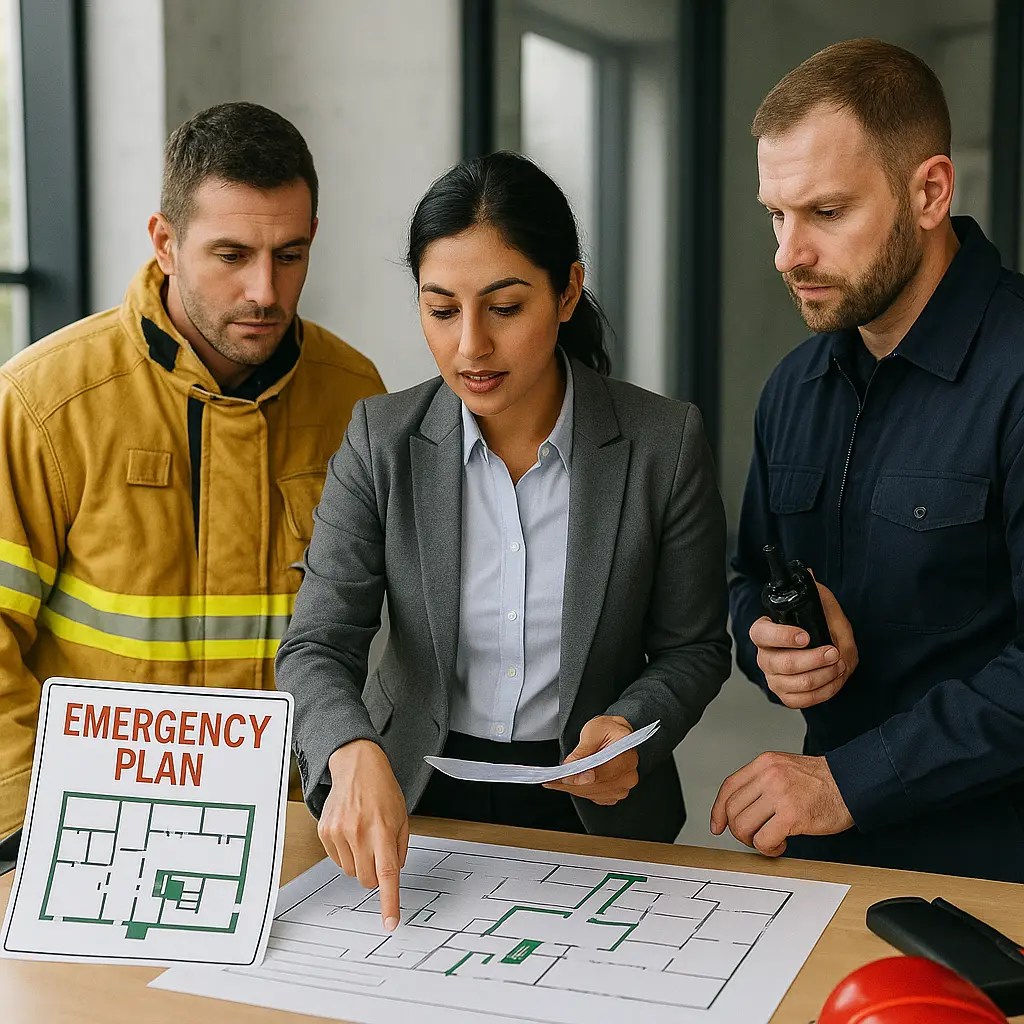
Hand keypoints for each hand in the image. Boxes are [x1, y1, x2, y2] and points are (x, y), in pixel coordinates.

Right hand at [320, 740, 408, 931]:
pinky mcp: (325, 832)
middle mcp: (359, 832)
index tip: (390, 922)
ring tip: (364, 836)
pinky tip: (350, 832)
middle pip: (367, 879)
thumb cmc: (382, 790)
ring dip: (359, 862)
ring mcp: (339, 832)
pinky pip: (336, 860)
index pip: (387, 873)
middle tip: (378, 853)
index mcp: (383, 830)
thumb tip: (393, 874)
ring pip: (351, 872)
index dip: (389, 901)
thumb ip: (399, 848)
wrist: (357, 766)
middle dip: (375, 874)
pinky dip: (345, 853)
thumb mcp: (402, 817)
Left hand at [542, 715, 638, 805]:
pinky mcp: (616, 793)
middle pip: (596, 786)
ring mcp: (624, 786)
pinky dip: (581, 791)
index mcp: (627, 755)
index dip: (581, 777)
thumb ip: (582, 750)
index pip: (603, 772)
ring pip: (593, 793)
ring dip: (574, 788)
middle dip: (572, 783)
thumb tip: (570, 767)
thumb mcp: (592, 731)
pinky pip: (595, 797)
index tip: (564, 778)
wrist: (616, 733)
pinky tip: (570, 784)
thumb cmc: (607, 729)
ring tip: (557, 781)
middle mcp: (629, 774)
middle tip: (552, 780)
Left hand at [709, 751, 853, 855]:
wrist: (852, 784)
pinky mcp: (792, 815)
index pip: (728, 787)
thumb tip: (740, 808)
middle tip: (754, 837)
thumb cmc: (822, 782)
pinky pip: (763, 840)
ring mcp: (779, 794)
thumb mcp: (785, 768)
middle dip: (739, 830)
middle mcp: (768, 775)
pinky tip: (780, 846)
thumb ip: (762, 782)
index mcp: (764, 763)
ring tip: (769, 841)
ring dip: (753, 841)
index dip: (718, 810)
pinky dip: (768, 849)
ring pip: (743, 826)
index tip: (718, 825)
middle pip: (732, 809)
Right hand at [750, 577, 857, 707]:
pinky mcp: (786, 696)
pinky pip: (801, 700)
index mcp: (766, 632)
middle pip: (780, 663)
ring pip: (795, 683)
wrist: (833, 657)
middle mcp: (765, 657)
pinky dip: (823, 691)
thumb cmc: (823, 632)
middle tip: (833, 651)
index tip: (805, 636)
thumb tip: (809, 575)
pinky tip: (833, 678)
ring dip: (823, 675)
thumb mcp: (825, 610)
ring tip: (838, 664)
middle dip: (813, 659)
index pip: (761, 633)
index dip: (781, 636)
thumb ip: (817, 595)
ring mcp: (774, 678)